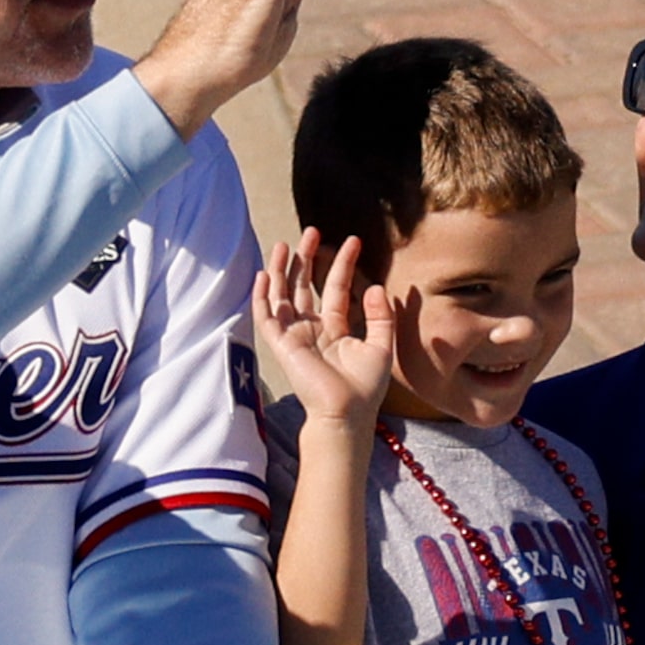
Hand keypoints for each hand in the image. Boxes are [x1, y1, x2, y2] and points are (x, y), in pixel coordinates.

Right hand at [257, 229, 393, 426]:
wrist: (347, 413)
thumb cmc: (365, 388)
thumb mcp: (381, 347)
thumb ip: (380, 316)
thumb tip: (375, 287)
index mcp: (334, 329)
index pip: (334, 288)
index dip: (342, 264)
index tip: (353, 241)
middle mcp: (311, 329)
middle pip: (303, 287)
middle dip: (305, 258)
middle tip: (311, 231)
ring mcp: (294, 336)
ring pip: (281, 296)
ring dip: (280, 270)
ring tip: (283, 244)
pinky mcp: (281, 345)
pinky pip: (266, 317)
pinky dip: (262, 297)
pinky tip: (263, 275)